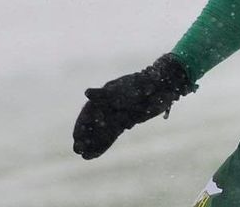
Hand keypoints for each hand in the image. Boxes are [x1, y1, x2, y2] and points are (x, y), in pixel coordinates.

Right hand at [72, 53, 195, 159]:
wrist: (163, 84)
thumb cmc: (142, 83)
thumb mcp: (123, 88)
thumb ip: (105, 94)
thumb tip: (87, 93)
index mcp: (105, 95)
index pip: (89, 112)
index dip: (82, 125)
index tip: (77, 137)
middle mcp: (109, 105)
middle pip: (93, 123)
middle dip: (85, 136)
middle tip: (77, 149)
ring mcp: (118, 113)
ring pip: (101, 131)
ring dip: (92, 143)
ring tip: (83, 155)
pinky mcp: (127, 121)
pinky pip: (112, 134)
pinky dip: (103, 144)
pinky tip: (94, 154)